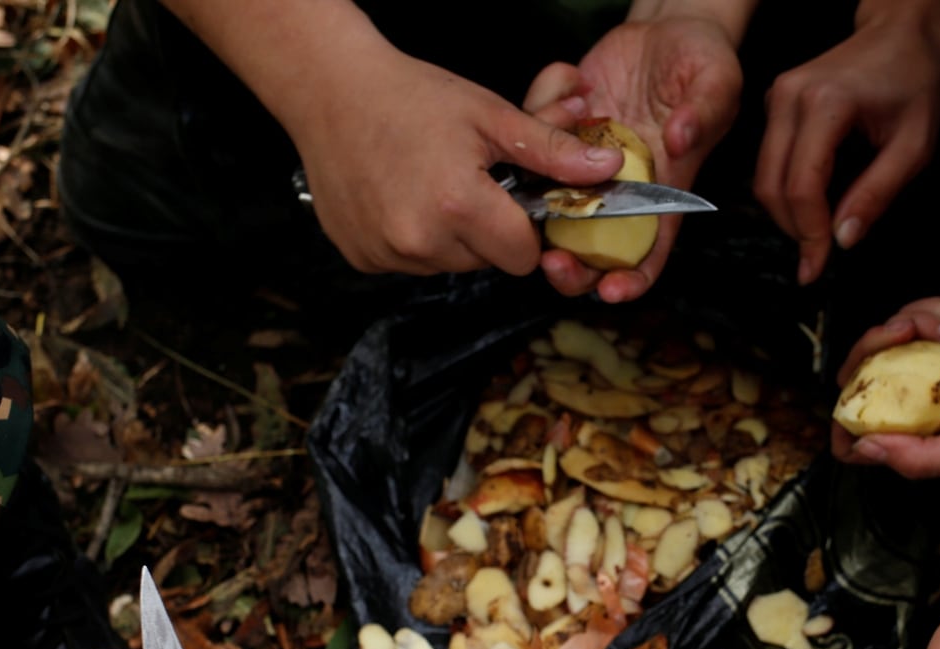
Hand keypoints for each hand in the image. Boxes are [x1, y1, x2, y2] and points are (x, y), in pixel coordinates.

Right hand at [288, 47, 625, 275]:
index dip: (523, 228)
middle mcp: (420, 240)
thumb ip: (552, 151)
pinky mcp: (362, 258)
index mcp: (459, 206)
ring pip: (448, 265)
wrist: (331, 91)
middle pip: (486, 263)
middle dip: (487, 231)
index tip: (509, 197)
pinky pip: (409, 263)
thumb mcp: (490, 116)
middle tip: (466, 182)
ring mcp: (386, 253)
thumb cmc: (412, 96)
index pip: (522, 256)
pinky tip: (399, 197)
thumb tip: (608, 168)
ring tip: (431, 186)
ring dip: (450, 237)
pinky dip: (412, 239)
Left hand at [523, 13, 743, 301]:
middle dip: (568, 266)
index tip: (610, 290)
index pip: (647, 252)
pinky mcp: (557, 132)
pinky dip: (539, 109)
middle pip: (587, 249)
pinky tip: (573, 82)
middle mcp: (617, 188)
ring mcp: (581, 164)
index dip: (630, 280)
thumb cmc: (701, 63)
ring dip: (540, 182)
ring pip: (546, 202)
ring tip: (567, 116)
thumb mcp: (717, 82)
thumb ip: (705, 112)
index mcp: (661, 192)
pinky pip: (530, 138)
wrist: (666, 29)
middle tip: (550, 258)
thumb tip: (681, 141)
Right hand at [754, 1, 939, 282]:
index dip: (808, 232)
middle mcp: (790, 98)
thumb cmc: (915, 81)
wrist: (901, 32)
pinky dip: (787, 190)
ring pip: (764, 176)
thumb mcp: (914, 145)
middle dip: (793, 229)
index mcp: (827, 104)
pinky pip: (769, 160)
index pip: (802, 185)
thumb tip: (843, 239)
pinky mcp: (775, 102)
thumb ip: (877, 193)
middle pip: (771, 184)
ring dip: (787, 214)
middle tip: (815, 260)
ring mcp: (777, 97)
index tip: (820, 264)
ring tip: (817, 235)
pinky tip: (814, 203)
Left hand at [830, 266, 939, 476]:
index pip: (856, 444)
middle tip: (908, 336)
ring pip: (877, 342)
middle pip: (853, 382)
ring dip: (909, 324)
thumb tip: (864, 449)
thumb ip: (921, 461)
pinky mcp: (928, 330)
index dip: (843, 427)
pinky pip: (903, 314)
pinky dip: (928, 310)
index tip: (852, 402)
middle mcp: (912, 404)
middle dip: (873, 350)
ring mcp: (917, 365)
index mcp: (919, 438)